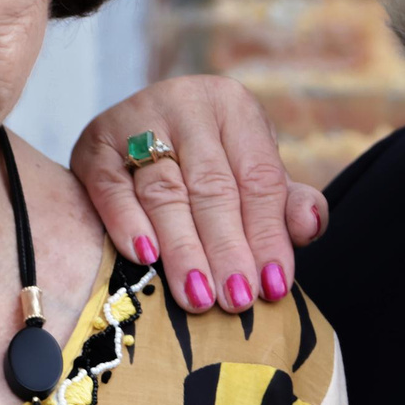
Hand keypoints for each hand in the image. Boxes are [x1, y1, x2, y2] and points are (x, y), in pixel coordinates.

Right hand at [72, 76, 325, 312]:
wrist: (137, 134)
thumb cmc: (210, 164)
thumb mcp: (252, 174)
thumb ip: (286, 204)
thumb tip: (309, 225)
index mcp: (234, 107)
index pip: (258, 179)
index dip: (268, 235)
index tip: (274, 287)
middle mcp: (186, 104)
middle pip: (212, 188)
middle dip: (226, 249)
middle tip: (236, 300)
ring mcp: (135, 118)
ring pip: (164, 191)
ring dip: (183, 248)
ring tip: (198, 296)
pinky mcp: (94, 142)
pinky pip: (110, 185)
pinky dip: (126, 221)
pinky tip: (143, 257)